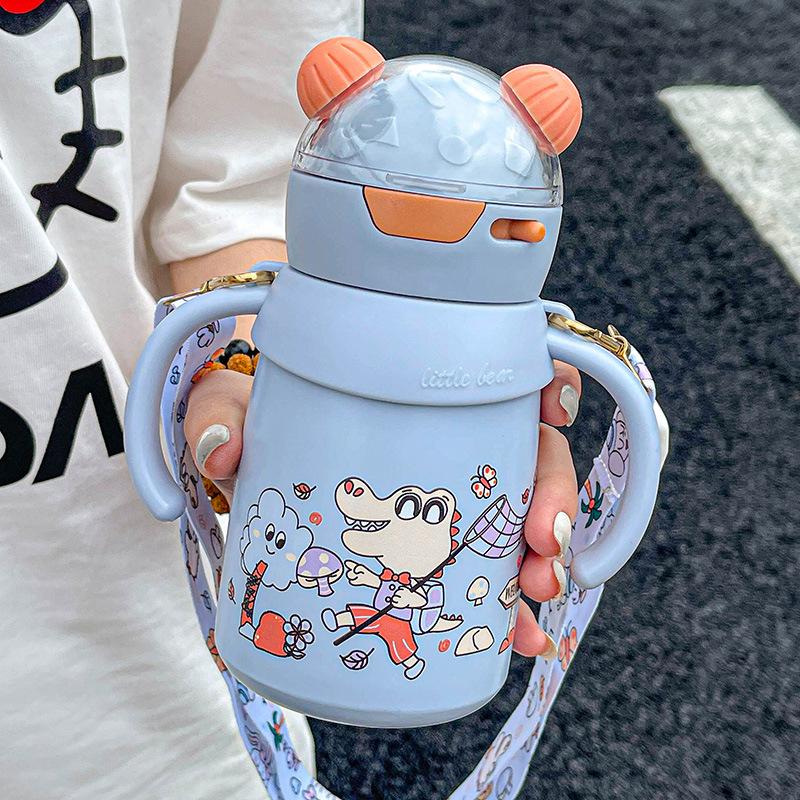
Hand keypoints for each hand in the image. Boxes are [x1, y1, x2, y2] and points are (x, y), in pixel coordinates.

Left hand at [184, 359, 581, 661]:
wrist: (245, 450)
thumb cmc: (254, 413)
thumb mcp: (233, 402)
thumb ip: (217, 412)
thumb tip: (223, 450)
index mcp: (417, 388)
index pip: (503, 372)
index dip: (547, 385)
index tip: (553, 410)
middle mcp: (448, 436)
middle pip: (528, 453)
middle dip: (551, 498)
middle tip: (539, 545)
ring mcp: (444, 493)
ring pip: (519, 516)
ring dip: (540, 559)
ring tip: (534, 600)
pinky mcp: (429, 546)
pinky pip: (485, 571)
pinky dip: (509, 605)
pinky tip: (521, 635)